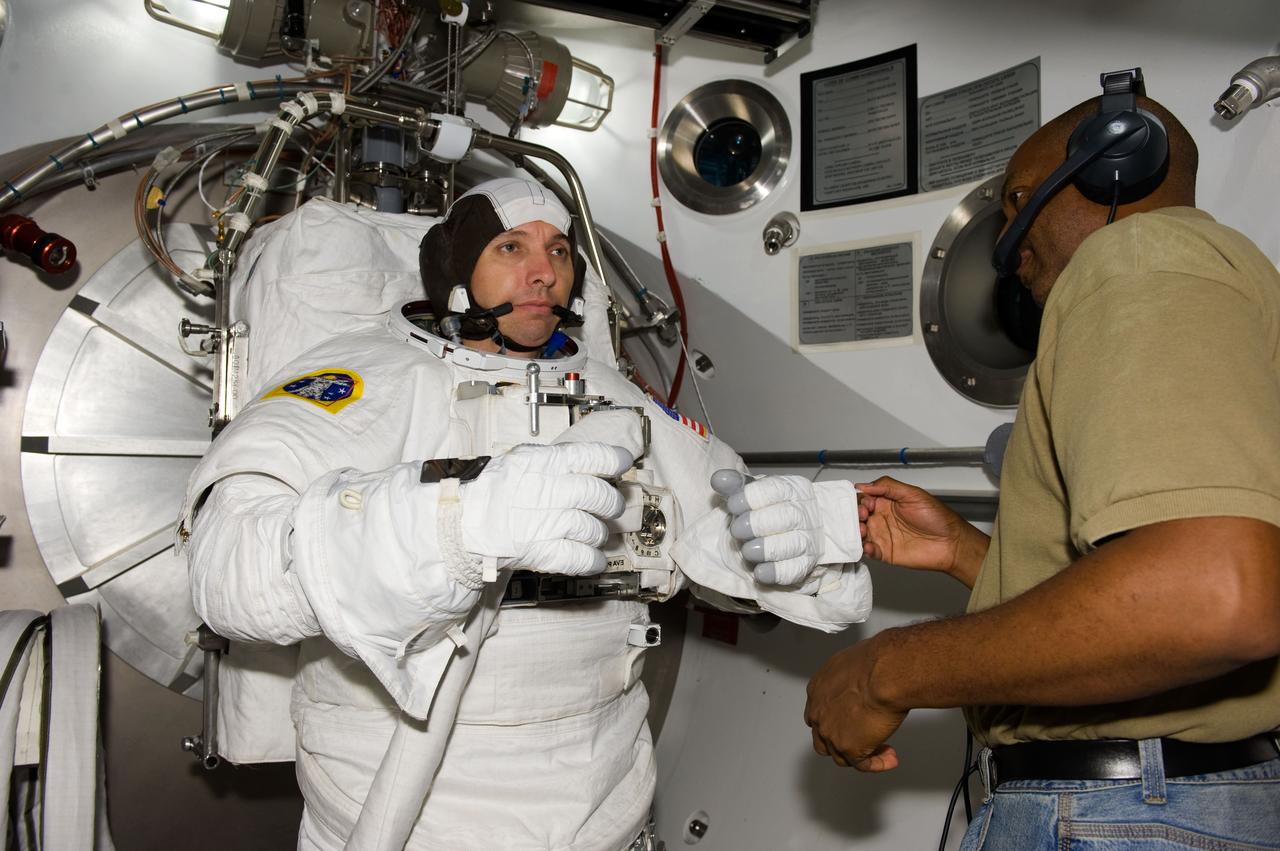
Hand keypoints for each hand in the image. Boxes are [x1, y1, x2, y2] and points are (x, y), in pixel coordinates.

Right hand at [460, 442, 631, 574]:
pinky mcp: (542, 552)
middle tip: (609, 506)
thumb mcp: (521, 459)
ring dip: (599, 532)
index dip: (616, 459)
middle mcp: (549, 491)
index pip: (594, 456)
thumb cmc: (493, 490)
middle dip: (611, 502)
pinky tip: (594, 557)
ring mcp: (547, 524)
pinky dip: (593, 559)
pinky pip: (582, 558)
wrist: (463, 523)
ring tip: (593, 531)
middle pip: (600, 495)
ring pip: (594, 528)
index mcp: (545, 463)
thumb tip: (593, 461)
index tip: (623, 463)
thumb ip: (555, 459)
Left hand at [711, 470, 823, 585]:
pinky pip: (794, 570)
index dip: (751, 497)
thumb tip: (717, 479)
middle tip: (736, 530)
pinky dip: (776, 572)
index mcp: (790, 489)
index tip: (732, 505)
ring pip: (791, 544)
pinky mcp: (804, 564)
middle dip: (757, 524)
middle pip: (785, 517)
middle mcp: (801, 513)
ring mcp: (806, 540)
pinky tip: (759, 573)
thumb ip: (736, 485)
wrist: (806, 527)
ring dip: (766, 549)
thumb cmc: (771, 507)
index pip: (774, 489)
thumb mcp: (754, 491)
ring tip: (747, 551)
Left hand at [805, 637, 906, 771]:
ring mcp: (831, 733)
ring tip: (883, 749)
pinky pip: (862, 764)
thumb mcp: (855, 662)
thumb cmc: (875, 662)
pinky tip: (889, 759)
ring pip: (841, 755)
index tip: (852, 720)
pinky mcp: (849, 748)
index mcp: (818, 690)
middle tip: (864, 738)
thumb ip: (853, 677)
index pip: (820, 713)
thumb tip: (865, 680)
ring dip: (862, 754)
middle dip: (843, 741)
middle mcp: (819, 713)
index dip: (835, 720)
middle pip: (824, 738)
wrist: (884, 674)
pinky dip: (877, 764)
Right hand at [856, 476, 982, 579]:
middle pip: (857, 516)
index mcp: (886, 502)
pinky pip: (868, 551)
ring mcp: (882, 536)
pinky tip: (868, 547)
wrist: (951, 543)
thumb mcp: (913, 494)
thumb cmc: (937, 517)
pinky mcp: (885, 552)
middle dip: (853, 516)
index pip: (863, 499)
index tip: (864, 505)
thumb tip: (863, 485)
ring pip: (859, 533)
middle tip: (861, 517)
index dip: (859, 501)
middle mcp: (881, 518)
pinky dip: (864, 549)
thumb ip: (887, 486)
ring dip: (855, 532)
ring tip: (862, 531)